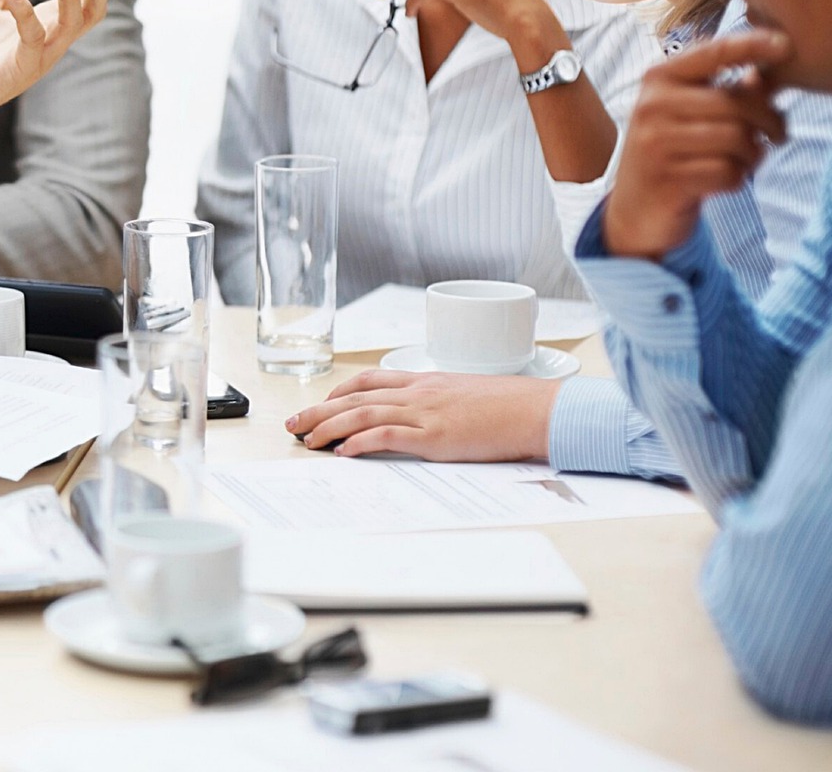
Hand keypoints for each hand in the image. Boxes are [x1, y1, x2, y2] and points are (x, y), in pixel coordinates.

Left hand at [284, 369, 562, 459]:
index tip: (322, 402)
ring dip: (328, 427)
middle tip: (293, 424)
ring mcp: (424, 413)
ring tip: (305, 440)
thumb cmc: (511, 406)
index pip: (370, 380)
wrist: (538, 410)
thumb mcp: (467, 395)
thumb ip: (441, 402)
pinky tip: (343, 452)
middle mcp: (418, 393)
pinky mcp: (434, 436)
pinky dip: (359, 442)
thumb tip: (429, 417)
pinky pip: (386, 435)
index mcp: (425, 382)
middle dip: (319, 411)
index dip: (339, 392)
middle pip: (354, 397)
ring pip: (361, 414)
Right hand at [601, 30, 791, 259]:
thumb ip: (723, 91)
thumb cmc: (670, 154)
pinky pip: (728, 172)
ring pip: (736, 138)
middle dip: (769, 120)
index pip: (713, 53)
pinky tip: (726, 178)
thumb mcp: (688, 114)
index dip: (753, 45)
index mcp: (658, 80)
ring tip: (747, 159)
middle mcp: (651, 106)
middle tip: (779, 134)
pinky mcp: (667, 178)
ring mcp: (655, 143)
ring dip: (753, 154)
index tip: (786, 45)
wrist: (634, 209)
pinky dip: (738, 178)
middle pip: (735, 102)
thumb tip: (763, 75)